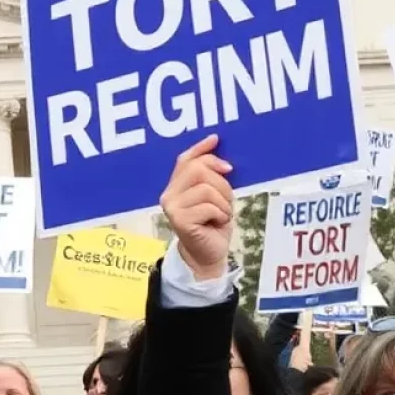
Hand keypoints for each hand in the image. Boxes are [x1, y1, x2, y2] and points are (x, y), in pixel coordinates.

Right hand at [160, 134, 233, 279]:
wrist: (208, 254)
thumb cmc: (212, 224)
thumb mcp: (214, 193)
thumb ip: (210, 172)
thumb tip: (214, 140)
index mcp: (175, 187)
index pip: (185, 160)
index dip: (201, 149)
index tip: (217, 140)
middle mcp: (168, 195)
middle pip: (199, 170)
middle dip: (221, 183)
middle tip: (226, 200)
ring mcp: (172, 208)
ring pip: (206, 188)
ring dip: (223, 202)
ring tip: (221, 214)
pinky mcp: (179, 220)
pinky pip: (209, 206)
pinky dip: (220, 214)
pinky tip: (216, 223)